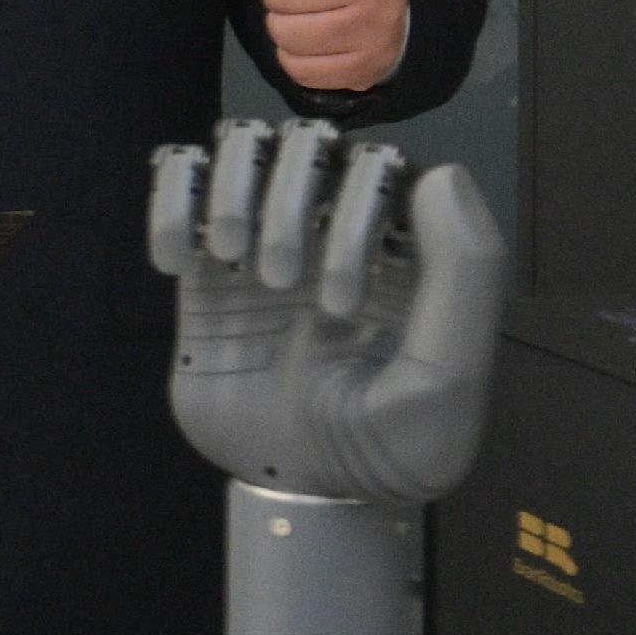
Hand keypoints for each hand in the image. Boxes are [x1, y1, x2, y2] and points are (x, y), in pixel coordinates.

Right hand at [149, 119, 503, 503]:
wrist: (309, 493)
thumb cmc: (393, 446)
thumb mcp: (449, 376)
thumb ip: (464, 275)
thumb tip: (439, 172)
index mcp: (405, 245)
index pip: (379, 162)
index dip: (354, 212)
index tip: (338, 306)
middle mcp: (337, 229)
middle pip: (305, 141)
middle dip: (288, 200)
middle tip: (281, 284)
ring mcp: (268, 242)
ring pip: (241, 145)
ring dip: (231, 190)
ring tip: (229, 257)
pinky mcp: (206, 268)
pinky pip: (178, 185)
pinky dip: (171, 204)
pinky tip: (175, 262)